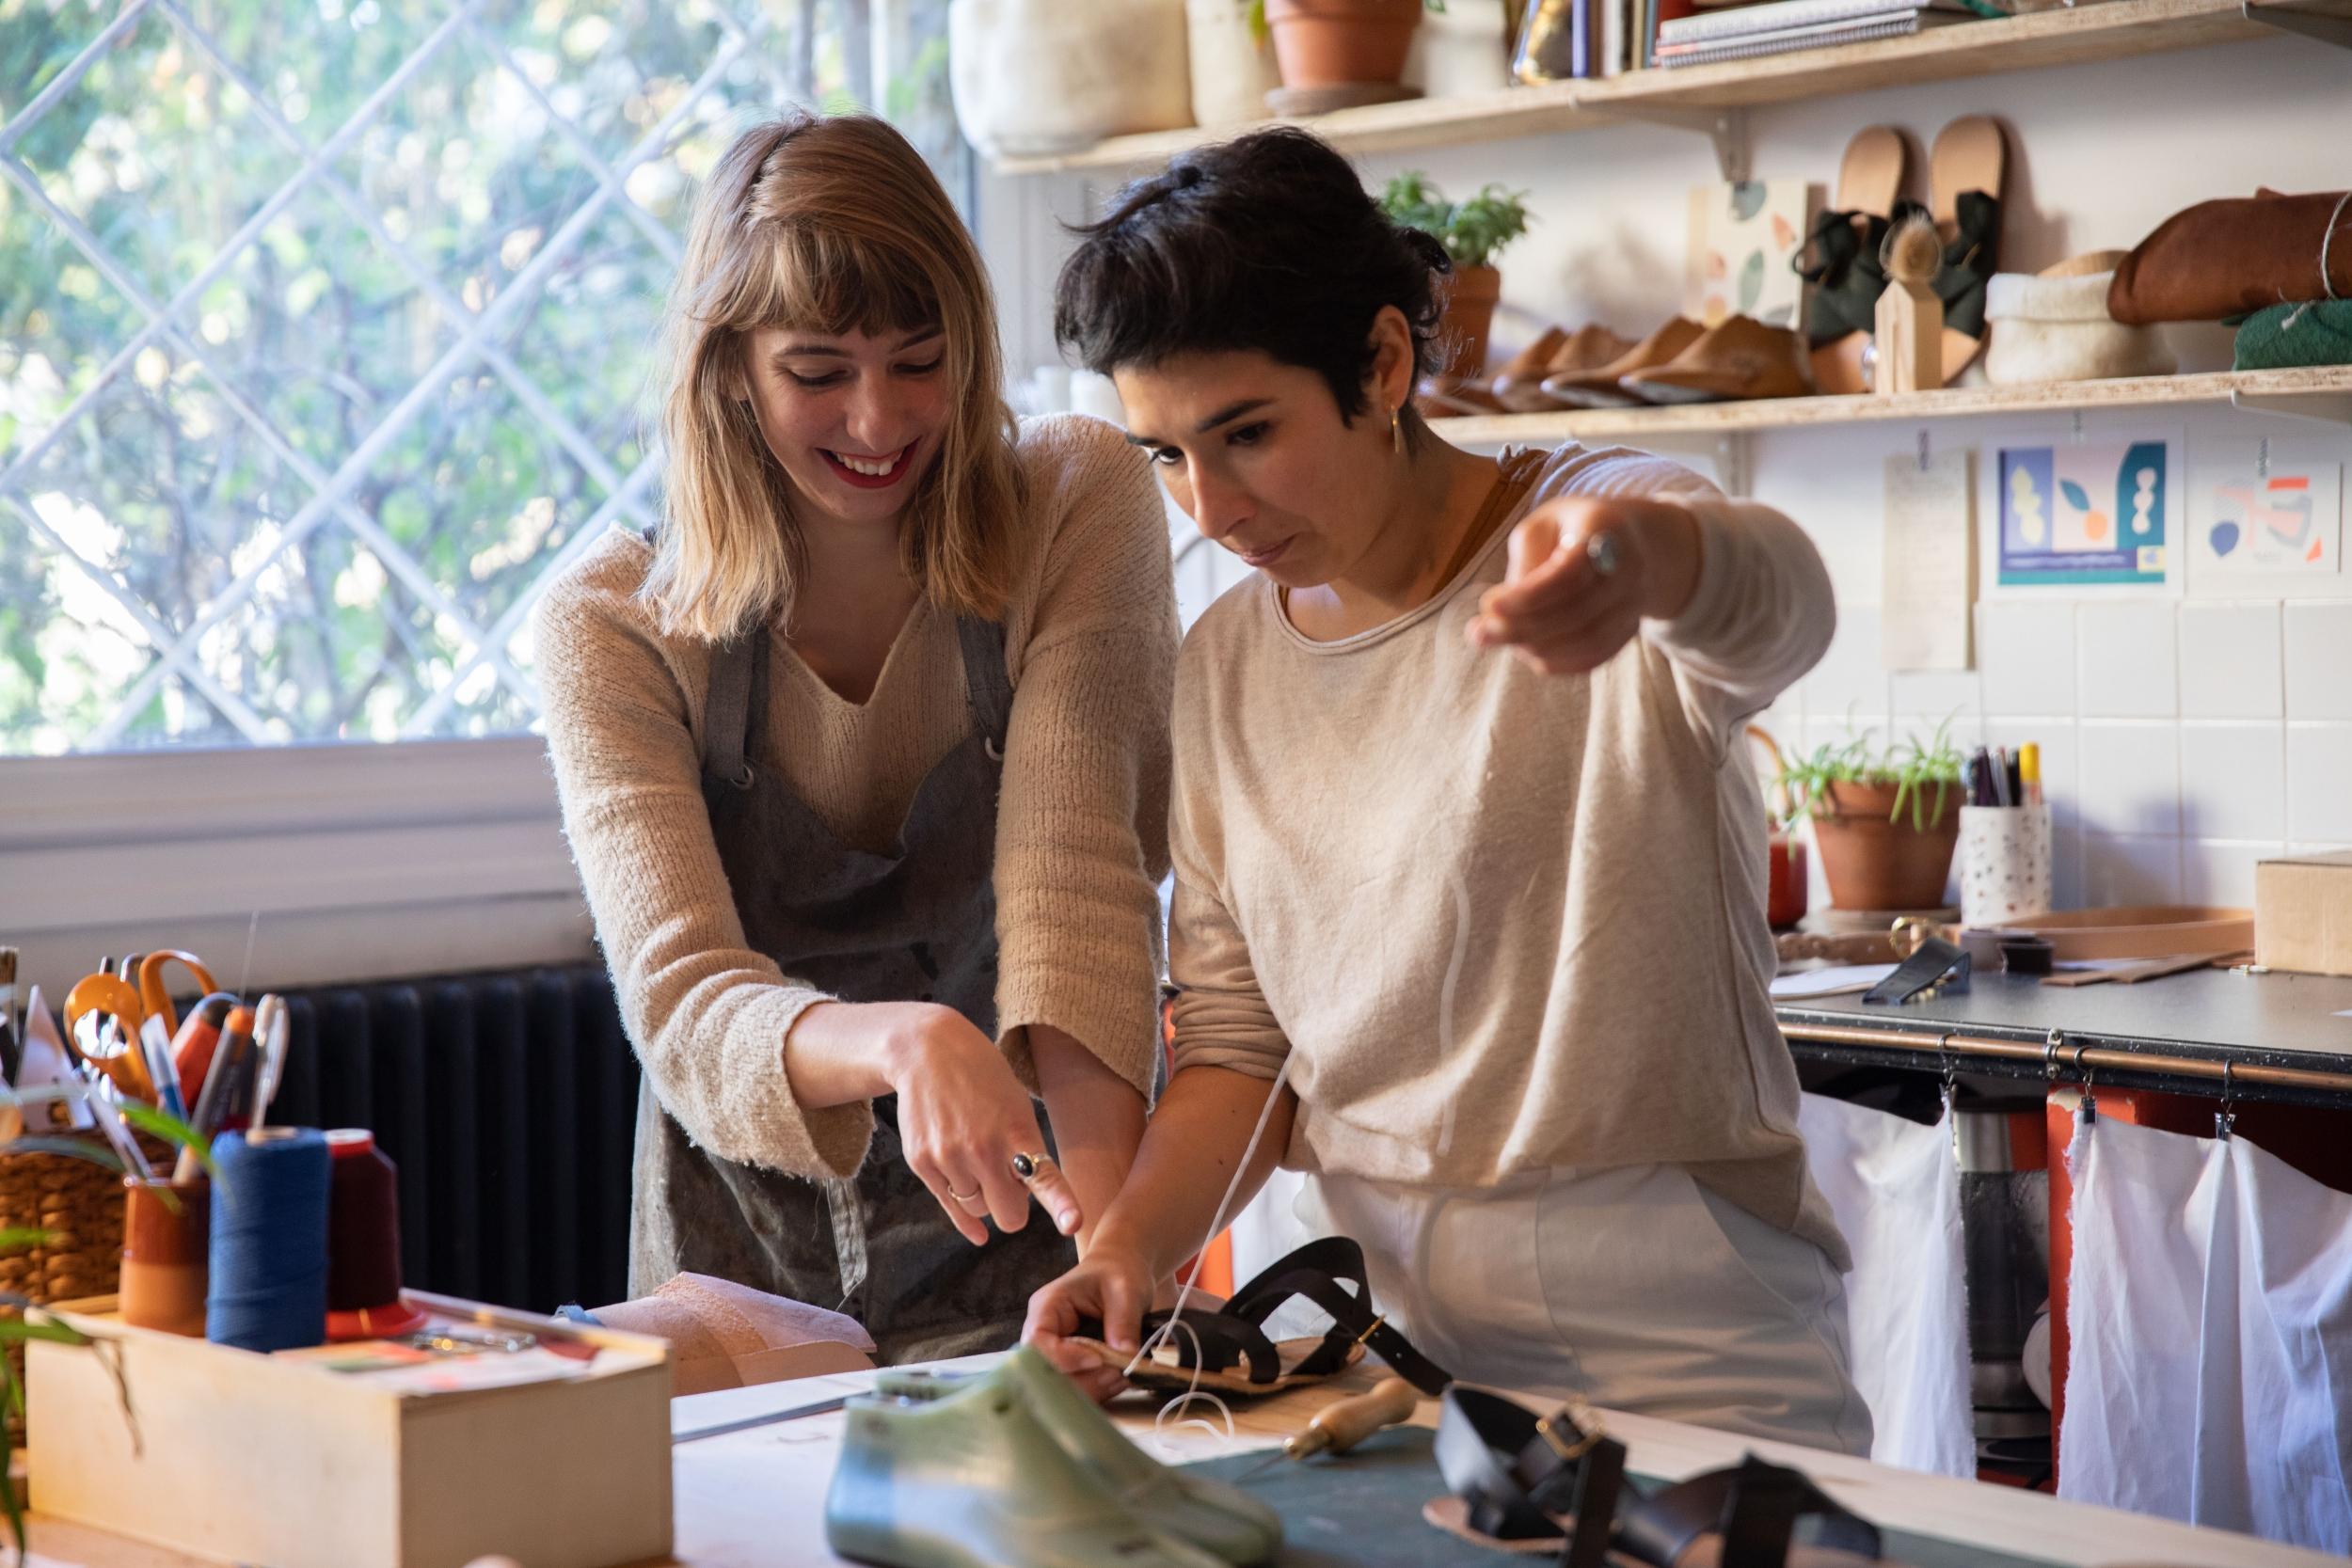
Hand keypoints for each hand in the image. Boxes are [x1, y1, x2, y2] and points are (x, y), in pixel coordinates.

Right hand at [877, 1004, 1085, 1244]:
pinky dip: (965, 1217)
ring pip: (979, 1211)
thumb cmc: (983, 1081)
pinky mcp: (922, 1162)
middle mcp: (982, 1148)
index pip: (1043, 1175)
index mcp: (1016, 1130)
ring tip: (978, 1162)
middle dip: (1014, 1206)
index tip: (1073, 1223)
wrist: (928, 1052)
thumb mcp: (1016, 1105)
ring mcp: (949, 1157)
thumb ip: (1023, 1152)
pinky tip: (977, 1231)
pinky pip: (951, 1208)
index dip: (1061, 1203)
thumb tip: (1018, 1202)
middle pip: (1010, 1216)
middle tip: (1009, 1181)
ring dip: (984, 1197)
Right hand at [1024, 1243, 1155, 1404]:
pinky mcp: (1072, 1368)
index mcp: (1047, 1306)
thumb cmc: (1118, 1273)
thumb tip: (1125, 1356)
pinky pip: (1077, 1388)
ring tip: (1122, 1378)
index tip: (1097, 1359)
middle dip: (1081, 1380)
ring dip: (1092, 1389)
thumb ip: (1123, 1321)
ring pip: (1060, 1385)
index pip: (1037, 1341)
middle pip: (1045, 1371)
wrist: (1121, 1273)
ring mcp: (1055, 1354)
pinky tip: (1119, 1381)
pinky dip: (1099, 1391)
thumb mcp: (1126, 1289)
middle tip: (1117, 1375)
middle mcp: (1043, 1334)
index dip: (1062, 1357)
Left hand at [1466, 495, 1699, 674]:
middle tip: (1480, 632)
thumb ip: (1524, 564)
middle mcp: (1630, 568)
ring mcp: (1635, 602)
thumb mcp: (1542, 526)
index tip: (1488, 604)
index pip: (1570, 573)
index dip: (1528, 595)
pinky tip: (1526, 651)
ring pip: (1588, 640)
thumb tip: (1498, 611)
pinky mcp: (1630, 628)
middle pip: (1578, 611)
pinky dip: (1557, 661)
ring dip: (1537, 648)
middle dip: (1522, 628)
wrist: (1631, 540)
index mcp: (1605, 529)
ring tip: (1499, 638)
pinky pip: (1595, 656)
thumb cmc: (1571, 530)